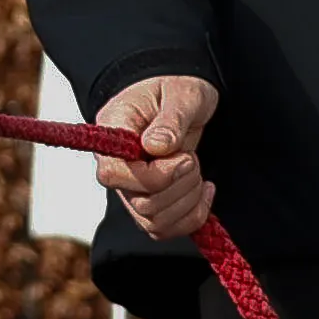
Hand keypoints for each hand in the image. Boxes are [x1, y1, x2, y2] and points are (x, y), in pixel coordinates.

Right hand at [93, 75, 220, 241]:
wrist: (179, 98)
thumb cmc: (176, 89)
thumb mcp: (182, 93)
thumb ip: (171, 119)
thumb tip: (156, 146)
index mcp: (113, 134)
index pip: (114, 174)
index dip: (153, 176)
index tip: (184, 156)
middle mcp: (116, 167)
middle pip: (141, 203)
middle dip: (181, 186)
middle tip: (193, 158)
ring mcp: (130, 189)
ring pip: (154, 222)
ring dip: (188, 202)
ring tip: (199, 173)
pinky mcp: (149, 203)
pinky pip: (165, 229)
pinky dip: (192, 217)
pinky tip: (205, 191)